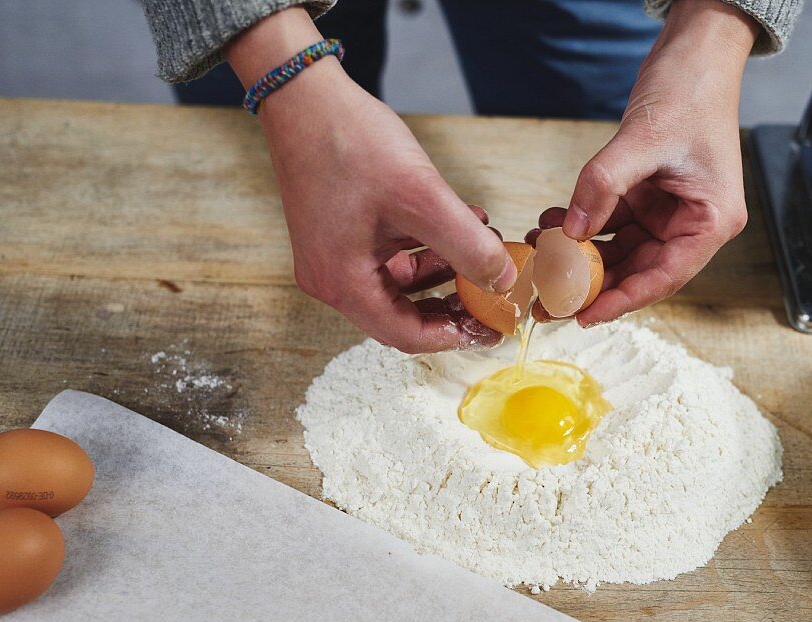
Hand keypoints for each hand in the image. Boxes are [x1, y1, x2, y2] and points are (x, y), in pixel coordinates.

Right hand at [226, 9, 513, 352]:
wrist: (306, 94)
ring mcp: (334, 255)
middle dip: (453, 305)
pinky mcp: (341, 232)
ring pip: (401, 284)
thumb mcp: (422, 198)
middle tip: (495, 294)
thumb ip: (468, 246)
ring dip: (447, 270)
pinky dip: (428, 247)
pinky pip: (391, 256)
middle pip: (402, 314)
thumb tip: (504, 282)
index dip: (453, 336)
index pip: (404, 334)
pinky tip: (462, 223)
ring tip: (487, 247)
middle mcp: (331, 277)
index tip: (492, 328)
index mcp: (341, 282)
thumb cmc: (350, 142)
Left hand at [529, 0, 757, 326]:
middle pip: (638, 271)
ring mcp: (670, 212)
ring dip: (579, 256)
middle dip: (591, 285)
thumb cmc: (690, 91)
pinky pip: (611, 223)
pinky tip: (549, 223)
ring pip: (620, 251)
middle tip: (547, 301)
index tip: (582, 316)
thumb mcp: (643, 139)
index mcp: (711, 222)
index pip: (663, 277)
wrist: (694, 53)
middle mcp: (692, 224)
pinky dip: (580, 226)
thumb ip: (603, 186)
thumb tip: (568, 230)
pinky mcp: (649, 197)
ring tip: (539, 258)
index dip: (621, 300)